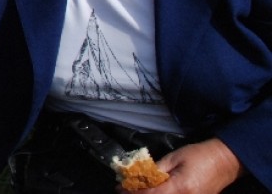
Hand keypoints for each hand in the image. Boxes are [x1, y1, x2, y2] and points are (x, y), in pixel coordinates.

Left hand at [125, 139, 243, 193]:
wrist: (225, 161)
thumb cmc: (199, 155)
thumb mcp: (174, 157)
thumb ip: (157, 169)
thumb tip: (140, 176)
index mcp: (180, 187)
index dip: (133, 192)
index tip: (120, 188)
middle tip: (125, 191)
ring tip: (137, 191)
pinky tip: (154, 192)